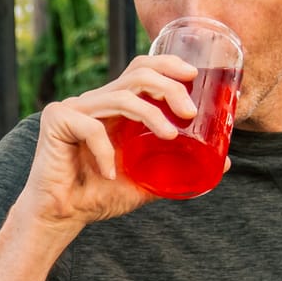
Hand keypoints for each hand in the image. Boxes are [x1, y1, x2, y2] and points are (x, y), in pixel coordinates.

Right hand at [13, 56, 206, 235]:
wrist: (62, 216)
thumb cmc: (100, 196)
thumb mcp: (148, 181)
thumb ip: (179, 170)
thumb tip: (225, 161)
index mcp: (116, 108)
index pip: (142, 69)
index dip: (167, 64)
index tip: (193, 76)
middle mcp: (97, 101)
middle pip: (137, 73)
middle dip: (169, 87)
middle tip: (190, 112)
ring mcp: (75, 107)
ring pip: (122, 96)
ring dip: (151, 115)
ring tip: (169, 137)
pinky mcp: (56, 119)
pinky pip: (91, 127)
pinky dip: (106, 151)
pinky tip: (109, 173)